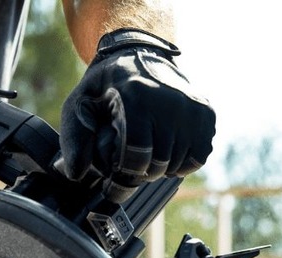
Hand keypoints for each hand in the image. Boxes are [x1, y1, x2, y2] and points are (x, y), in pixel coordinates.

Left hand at [60, 28, 215, 202]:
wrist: (139, 53)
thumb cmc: (106, 86)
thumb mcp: (80, 105)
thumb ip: (75, 141)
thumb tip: (75, 173)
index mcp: (136, 97)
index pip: (137, 157)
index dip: (123, 176)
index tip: (114, 181)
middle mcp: (169, 101)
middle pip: (158, 164)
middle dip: (140, 172)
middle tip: (128, 164)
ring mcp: (191, 107)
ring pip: (178, 164)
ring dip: (160, 168)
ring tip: (146, 152)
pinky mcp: (206, 113)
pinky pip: (197, 158)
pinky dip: (181, 162)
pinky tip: (166, 148)